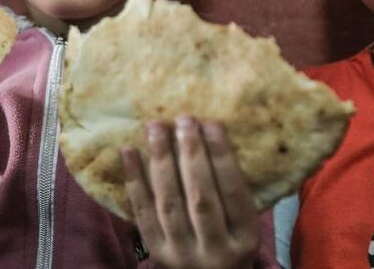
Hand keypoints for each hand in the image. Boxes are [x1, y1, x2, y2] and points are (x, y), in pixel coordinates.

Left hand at [122, 117, 259, 268]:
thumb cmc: (230, 241)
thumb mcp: (245, 225)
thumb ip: (235, 190)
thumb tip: (216, 135)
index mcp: (245, 239)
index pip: (235, 194)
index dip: (222, 157)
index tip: (212, 123)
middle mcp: (215, 249)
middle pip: (201, 198)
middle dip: (192, 155)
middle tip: (184, 120)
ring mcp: (182, 253)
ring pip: (170, 203)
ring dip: (161, 161)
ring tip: (156, 128)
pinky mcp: (156, 252)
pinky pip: (142, 213)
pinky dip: (134, 180)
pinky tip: (128, 151)